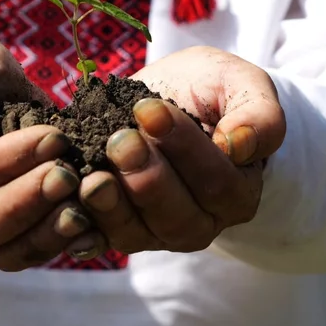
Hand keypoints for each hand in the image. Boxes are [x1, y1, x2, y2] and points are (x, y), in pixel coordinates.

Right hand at [0, 28, 104, 270]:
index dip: (7, 161)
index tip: (53, 136)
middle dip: (27, 201)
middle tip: (68, 174)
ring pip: (2, 250)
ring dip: (45, 232)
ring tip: (82, 205)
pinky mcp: (2, 233)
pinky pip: (26, 254)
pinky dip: (60, 245)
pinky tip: (90, 229)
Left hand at [80, 46, 285, 253]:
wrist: (164, 102)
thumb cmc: (209, 93)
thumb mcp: (240, 87)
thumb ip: (258, 115)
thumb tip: (238, 146)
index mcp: (237, 192)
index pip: (217, 181)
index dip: (185, 148)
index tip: (151, 108)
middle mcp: (200, 222)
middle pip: (177, 217)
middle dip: (146, 179)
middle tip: (119, 140)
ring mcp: (156, 233)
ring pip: (136, 233)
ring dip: (111, 206)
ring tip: (90, 174)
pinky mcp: (118, 231)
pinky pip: (99, 238)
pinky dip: (80, 225)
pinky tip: (67, 203)